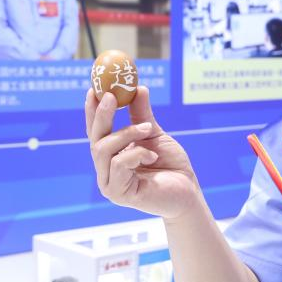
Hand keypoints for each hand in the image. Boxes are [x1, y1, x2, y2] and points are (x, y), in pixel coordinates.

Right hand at [87, 86, 200, 219]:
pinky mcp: (119, 194)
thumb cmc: (171, 166)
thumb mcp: (154, 134)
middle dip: (101, 115)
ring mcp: (109, 184)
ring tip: (147, 129)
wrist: (188, 192)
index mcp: (111, 156)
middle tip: (111, 95)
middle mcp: (106, 170)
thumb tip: (138, 87)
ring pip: (102, 150)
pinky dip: (136, 154)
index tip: (94, 89)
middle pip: (94, 139)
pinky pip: (119, 164)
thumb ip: (142, 115)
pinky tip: (152, 156)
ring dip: (126, 133)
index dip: (92, 111)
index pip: (96, 131)